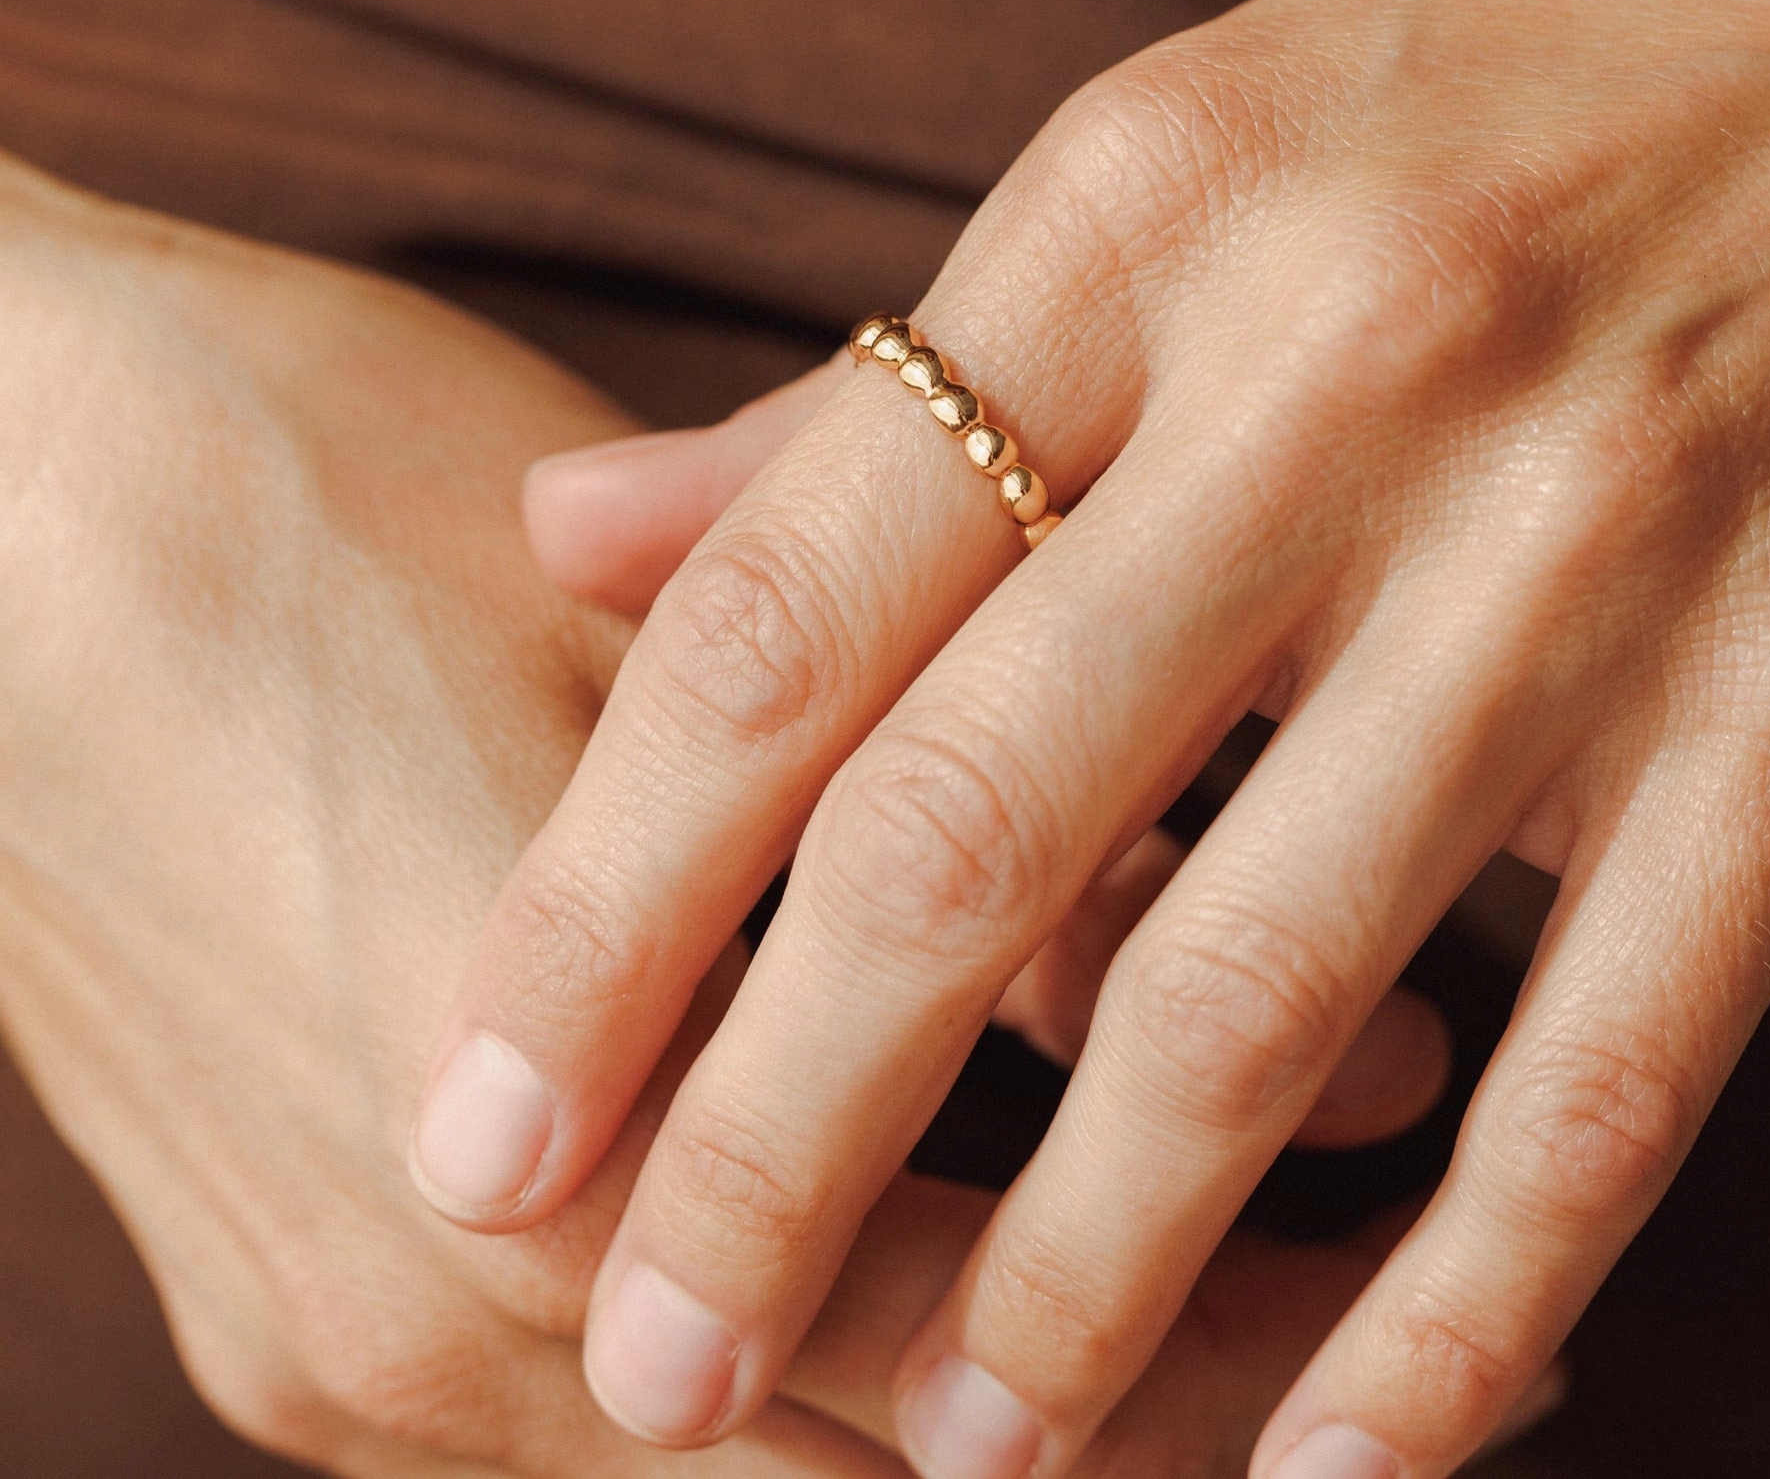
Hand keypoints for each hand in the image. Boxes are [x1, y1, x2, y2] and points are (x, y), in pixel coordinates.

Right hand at [0, 164, 1494, 1478]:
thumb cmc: (290, 488)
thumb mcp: (654, 654)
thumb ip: (909, 851)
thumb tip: (1216, 968)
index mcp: (531, 1138)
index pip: (963, 1359)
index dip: (1207, 1330)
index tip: (1413, 1277)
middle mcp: (410, 1306)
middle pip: (849, 1454)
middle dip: (1114, 1393)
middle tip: (1349, 1310)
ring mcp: (309, 1320)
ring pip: (708, 1446)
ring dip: (934, 1368)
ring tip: (1154, 1257)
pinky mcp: (255, 1266)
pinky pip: (561, 1384)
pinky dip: (756, 1337)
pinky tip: (874, 1207)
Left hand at [413, 0, 1769, 1478]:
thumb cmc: (1441, 106)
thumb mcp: (1134, 179)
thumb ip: (866, 400)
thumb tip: (568, 540)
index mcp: (1122, 231)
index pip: (787, 614)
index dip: (604, 901)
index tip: (480, 1121)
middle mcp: (1332, 383)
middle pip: (973, 832)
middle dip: (776, 1144)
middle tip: (646, 1365)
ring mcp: (1579, 549)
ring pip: (1264, 989)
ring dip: (1085, 1271)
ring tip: (952, 1453)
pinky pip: (1603, 1064)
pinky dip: (1457, 1294)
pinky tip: (1330, 1453)